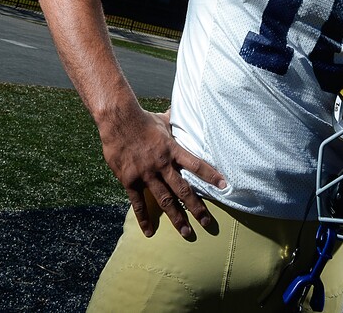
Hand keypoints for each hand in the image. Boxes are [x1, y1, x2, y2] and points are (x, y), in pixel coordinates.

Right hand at [99, 106, 226, 238]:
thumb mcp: (163, 119)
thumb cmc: (142, 119)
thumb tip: (184, 110)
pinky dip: (144, 218)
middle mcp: (162, 164)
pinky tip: (150, 232)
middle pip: (183, 189)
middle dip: (196, 207)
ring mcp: (146, 174)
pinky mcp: (130, 180)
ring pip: (164, 200)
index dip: (211, 175)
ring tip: (187, 233)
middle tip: (207, 222)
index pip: (196, 164)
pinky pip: (138, 203)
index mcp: (172, 149)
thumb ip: (175, 121)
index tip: (224, 185)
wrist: (118, 120)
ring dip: (176, 217)